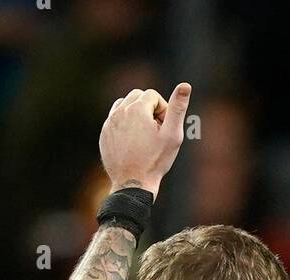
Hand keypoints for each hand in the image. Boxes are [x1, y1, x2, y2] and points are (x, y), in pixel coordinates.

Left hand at [99, 83, 191, 199]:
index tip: (163, 127)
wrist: (132, 184)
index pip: (152, 95)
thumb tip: (185, 85)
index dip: (162, 110)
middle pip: (137, 96)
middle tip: (154, 130)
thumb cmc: (155, 161)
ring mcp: (109, 123)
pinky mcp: (104, 134)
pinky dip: (124, 124)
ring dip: (134, 113)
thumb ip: (178, 108)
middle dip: (148, 108)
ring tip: (143, 134)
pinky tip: (132, 142)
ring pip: (123, 105)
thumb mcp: (172, 135)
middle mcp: (120, 111)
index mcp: (137, 109)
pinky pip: (114, 119)